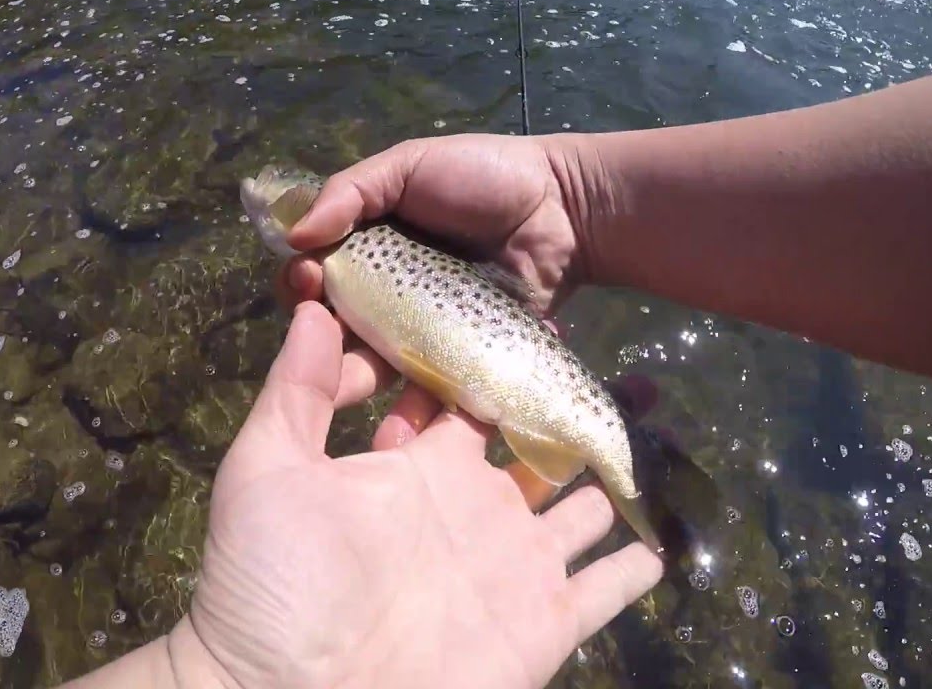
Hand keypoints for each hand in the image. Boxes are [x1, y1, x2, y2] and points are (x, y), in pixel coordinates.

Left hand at [180, 301, 663, 688]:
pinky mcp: (544, 624)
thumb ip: (299, 391)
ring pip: (584, 508)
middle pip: (538, 446)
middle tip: (616, 370)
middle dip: (573, 411)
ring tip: (655, 432)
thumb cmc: (273, 583)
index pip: (470, 402)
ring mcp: (513, 567)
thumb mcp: (268, 471)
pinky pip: (604, 590)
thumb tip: (318, 307)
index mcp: (418, 467)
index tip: (536, 321)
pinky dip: (634, 568)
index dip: (499, 365)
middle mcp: (475, 509)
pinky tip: (663, 540)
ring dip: (614, 474)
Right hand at [270, 133, 613, 467]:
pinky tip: (399, 414)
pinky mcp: (460, 358)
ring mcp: (424, 331)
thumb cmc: (484, 177)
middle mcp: (388, 294)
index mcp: (369, 247)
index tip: (309, 281)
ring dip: (357, 379)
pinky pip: (431, 383)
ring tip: (348, 389)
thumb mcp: (409, 165)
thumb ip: (350, 192)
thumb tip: (293, 235)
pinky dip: (414, 402)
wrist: (566, 210)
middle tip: (323, 341)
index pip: (317, 274)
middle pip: (338, 328)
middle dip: (319, 341)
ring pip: (379, 364)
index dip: (303, 283)